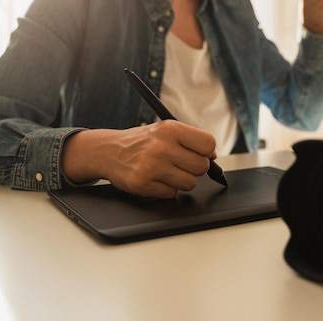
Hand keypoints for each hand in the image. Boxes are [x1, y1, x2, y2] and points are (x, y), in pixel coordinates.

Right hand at [61, 121, 215, 197]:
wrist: (108, 151)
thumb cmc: (142, 142)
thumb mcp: (165, 131)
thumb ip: (189, 140)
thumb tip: (213, 156)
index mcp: (170, 129)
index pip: (208, 143)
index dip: (207, 152)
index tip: (199, 154)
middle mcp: (161, 146)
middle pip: (202, 166)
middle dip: (194, 168)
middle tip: (180, 164)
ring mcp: (152, 166)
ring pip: (190, 183)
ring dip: (181, 180)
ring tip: (167, 171)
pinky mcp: (143, 183)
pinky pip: (171, 193)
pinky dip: (166, 189)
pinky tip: (155, 178)